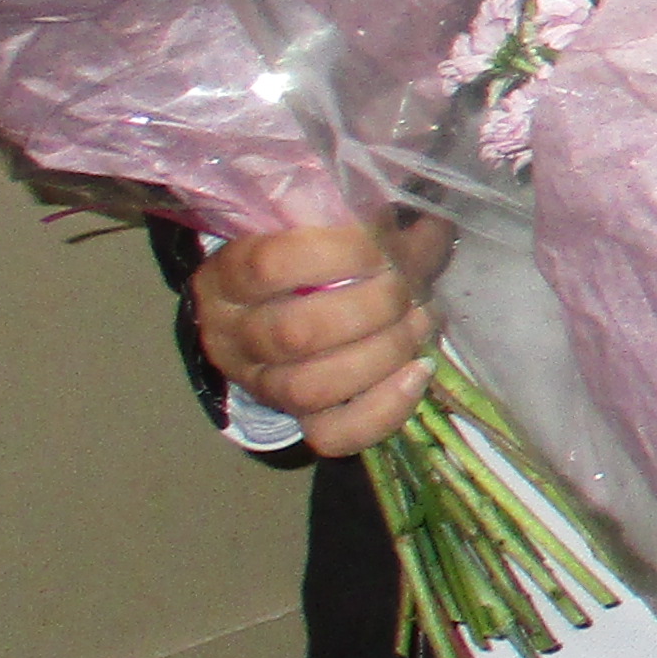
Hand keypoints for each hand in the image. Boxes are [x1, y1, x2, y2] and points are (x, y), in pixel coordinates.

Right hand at [189, 218, 440, 455]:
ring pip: (312, 388)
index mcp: (226, 277)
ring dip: (384, 353)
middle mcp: (231, 337)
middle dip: (373, 307)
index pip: (270, 265)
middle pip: (297, 333)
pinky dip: (384, 408)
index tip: (384, 242)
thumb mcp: (323, 230)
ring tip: (421, 322)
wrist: (274, 310)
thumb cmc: (307, 258)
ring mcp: (260, 386)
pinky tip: (418, 372)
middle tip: (411, 287)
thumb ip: (371, 223)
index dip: (339, 253)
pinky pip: (333, 434)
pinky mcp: (296, 420)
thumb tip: (430, 228)